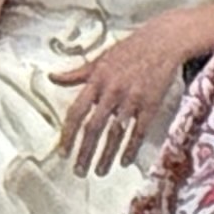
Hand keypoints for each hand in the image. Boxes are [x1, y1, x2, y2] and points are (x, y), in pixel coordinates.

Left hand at [47, 21, 201, 173]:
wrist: (162, 42)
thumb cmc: (129, 50)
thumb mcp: (99, 58)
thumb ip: (76, 73)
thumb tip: (51, 77)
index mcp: (96, 80)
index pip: (77, 111)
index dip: (68, 133)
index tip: (63, 152)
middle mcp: (111, 91)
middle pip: (94, 127)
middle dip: (84, 152)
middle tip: (79, 171)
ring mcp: (132, 99)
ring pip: (115, 134)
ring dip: (106, 155)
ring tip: (98, 172)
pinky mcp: (150, 105)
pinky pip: (138, 132)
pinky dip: (131, 148)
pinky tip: (124, 162)